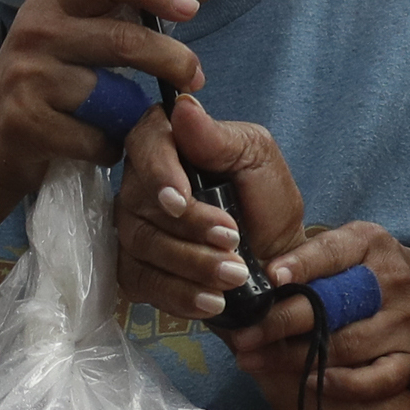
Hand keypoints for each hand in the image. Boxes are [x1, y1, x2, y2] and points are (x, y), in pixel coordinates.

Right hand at [0, 0, 204, 210]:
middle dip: (171, 60)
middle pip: (123, 40)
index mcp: (50, 2)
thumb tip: (176, 5)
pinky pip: (96, 137)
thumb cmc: (43, 87)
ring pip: (113, 96)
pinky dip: (110, 147)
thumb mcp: (65, 38)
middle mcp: (35, 32)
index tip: (191, 8)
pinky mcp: (26, 122)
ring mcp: (27, 77)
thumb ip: (108, 19)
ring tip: (131, 122)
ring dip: (134, 115)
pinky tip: (101, 147)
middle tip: (194, 78)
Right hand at [116, 94, 302, 322]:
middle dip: (189, 228)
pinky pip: (142, 283)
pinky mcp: (137, 269)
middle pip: (139, 201)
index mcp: (170, 143)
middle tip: (233, 242)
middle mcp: (141, 184)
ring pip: (141, 246)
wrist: (275, 262)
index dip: (157, 171)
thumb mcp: (258, 161)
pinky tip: (212, 302)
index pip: (144, 142)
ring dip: (190, 264)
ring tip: (233, 275)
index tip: (182, 199)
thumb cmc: (267, 205)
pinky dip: (179, 295)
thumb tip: (183, 107)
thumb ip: (219, 138)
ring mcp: (134, 228)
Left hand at [228, 221, 409, 407]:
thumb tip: (250, 273)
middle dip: (280, 321)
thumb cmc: (378, 273)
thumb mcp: (354, 247)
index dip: (301, 265)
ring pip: (344, 346)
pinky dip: (341, 384)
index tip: (270, 277)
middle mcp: (392, 281)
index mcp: (371, 244)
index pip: (332, 252)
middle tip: (242, 335)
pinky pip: (376, 380)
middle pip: (332, 304)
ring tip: (253, 361)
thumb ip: (312, 256)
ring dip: (293, 358)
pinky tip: (309, 383)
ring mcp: (405, 323)